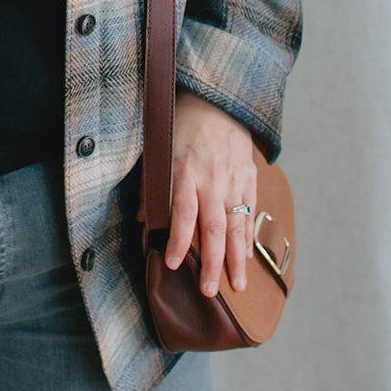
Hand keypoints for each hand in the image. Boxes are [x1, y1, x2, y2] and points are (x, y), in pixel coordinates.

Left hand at [166, 92, 255, 297]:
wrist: (216, 99)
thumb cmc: (180, 125)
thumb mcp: (157, 149)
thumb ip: (151, 185)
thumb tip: (142, 220)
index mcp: (184, 170)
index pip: (182, 212)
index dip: (178, 239)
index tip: (172, 263)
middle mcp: (211, 178)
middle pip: (213, 227)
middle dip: (211, 261)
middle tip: (208, 291)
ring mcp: (233, 178)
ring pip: (236, 224)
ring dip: (235, 259)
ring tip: (237, 286)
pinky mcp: (249, 175)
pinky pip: (249, 210)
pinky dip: (248, 235)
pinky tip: (245, 257)